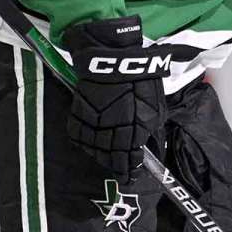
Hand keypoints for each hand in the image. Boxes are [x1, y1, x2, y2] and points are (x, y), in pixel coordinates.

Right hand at [64, 16, 170, 181]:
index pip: (128, 161)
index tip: (131, 174)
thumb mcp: (154, 108)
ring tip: (107, 155)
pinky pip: (79, 136)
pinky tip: (91, 141)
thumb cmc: (140, 79)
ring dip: (100, 155)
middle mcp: (110, 133)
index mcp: (132, 132)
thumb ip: (148, 130)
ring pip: (93, 149)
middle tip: (120, 169)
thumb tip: (142, 145)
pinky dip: (85, 141)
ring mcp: (92, 125)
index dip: (129, 169)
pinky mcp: (77, 114)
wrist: (115, 57)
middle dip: (115, 164)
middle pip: (109, 158)